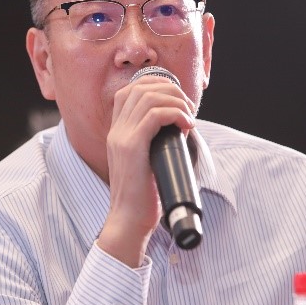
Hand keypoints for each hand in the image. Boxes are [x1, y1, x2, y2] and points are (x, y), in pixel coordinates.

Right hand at [97, 74, 195, 266]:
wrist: (129, 220)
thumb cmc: (143, 196)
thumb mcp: (147, 161)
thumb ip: (157, 141)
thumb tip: (182, 124)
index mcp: (117, 132)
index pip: (130, 91)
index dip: (155, 85)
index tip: (177, 98)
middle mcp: (116, 131)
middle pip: (140, 88)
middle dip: (170, 90)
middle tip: (188, 106)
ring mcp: (122, 138)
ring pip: (148, 97)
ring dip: (176, 101)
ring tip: (189, 116)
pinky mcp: (132, 148)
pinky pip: (155, 116)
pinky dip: (175, 113)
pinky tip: (186, 124)